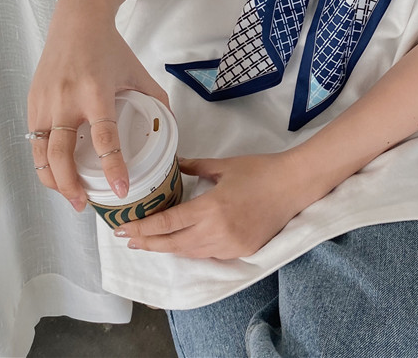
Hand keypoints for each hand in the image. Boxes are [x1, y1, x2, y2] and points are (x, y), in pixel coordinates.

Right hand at [27, 0, 171, 211]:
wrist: (77, 23)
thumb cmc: (110, 48)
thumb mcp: (138, 72)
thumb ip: (156, 100)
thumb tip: (171, 127)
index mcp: (97, 93)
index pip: (103, 139)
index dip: (113, 167)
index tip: (120, 189)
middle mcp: (67, 101)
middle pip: (61, 156)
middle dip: (71, 186)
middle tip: (86, 204)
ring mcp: (45, 103)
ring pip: (41, 154)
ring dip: (53, 180)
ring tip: (71, 196)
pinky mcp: (33, 104)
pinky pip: (35, 142)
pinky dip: (44, 162)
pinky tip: (57, 173)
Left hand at [113, 153, 306, 259]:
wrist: (295, 184)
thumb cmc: (261, 170)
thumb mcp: (225, 165)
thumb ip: (196, 167)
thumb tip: (177, 163)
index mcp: (211, 208)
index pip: (168, 223)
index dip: (143, 228)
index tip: (123, 230)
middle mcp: (217, 232)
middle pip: (173, 244)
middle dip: (148, 243)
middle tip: (128, 240)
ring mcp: (230, 245)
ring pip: (190, 253)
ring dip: (168, 248)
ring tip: (149, 243)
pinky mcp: (242, 252)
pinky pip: (209, 255)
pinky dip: (193, 250)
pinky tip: (183, 244)